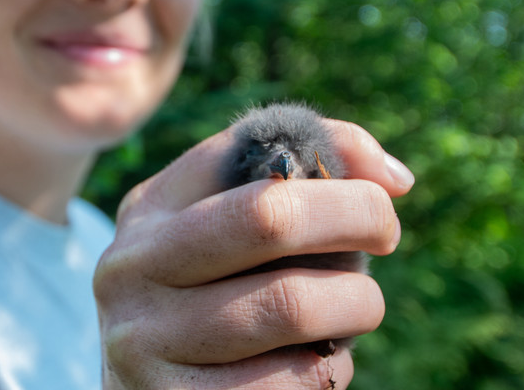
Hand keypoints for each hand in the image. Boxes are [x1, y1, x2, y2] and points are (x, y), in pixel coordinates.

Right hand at [94, 119, 412, 388]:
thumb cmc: (211, 295)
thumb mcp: (225, 227)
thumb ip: (298, 175)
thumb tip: (393, 177)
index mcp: (148, 210)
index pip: (249, 156)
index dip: (337, 171)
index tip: (381, 201)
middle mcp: (130, 267)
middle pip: (270, 218)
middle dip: (355, 223)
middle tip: (385, 240)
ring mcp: (141, 341)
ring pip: (291, 305)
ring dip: (351, 308)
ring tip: (351, 311)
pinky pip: (288, 381)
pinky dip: (327, 372)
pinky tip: (316, 366)